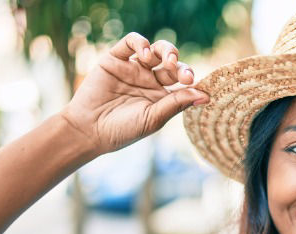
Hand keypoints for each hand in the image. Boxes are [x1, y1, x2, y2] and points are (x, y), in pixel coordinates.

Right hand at [59, 32, 209, 155]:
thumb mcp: (154, 118)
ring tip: (168, 60)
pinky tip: (145, 53)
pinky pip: (131, 43)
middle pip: (173, 64)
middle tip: (184, 75)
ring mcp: (134, 68)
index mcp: (162, 96)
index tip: (195, 85)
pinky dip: (141, 42)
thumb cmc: (123, 130)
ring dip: (167, 51)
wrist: (90, 129)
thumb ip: (177, 104)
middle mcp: (150, 80)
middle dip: (181, 66)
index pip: (183, 83)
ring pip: (156, 50)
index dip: (191, 80)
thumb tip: (206, 95)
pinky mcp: (116, 59)